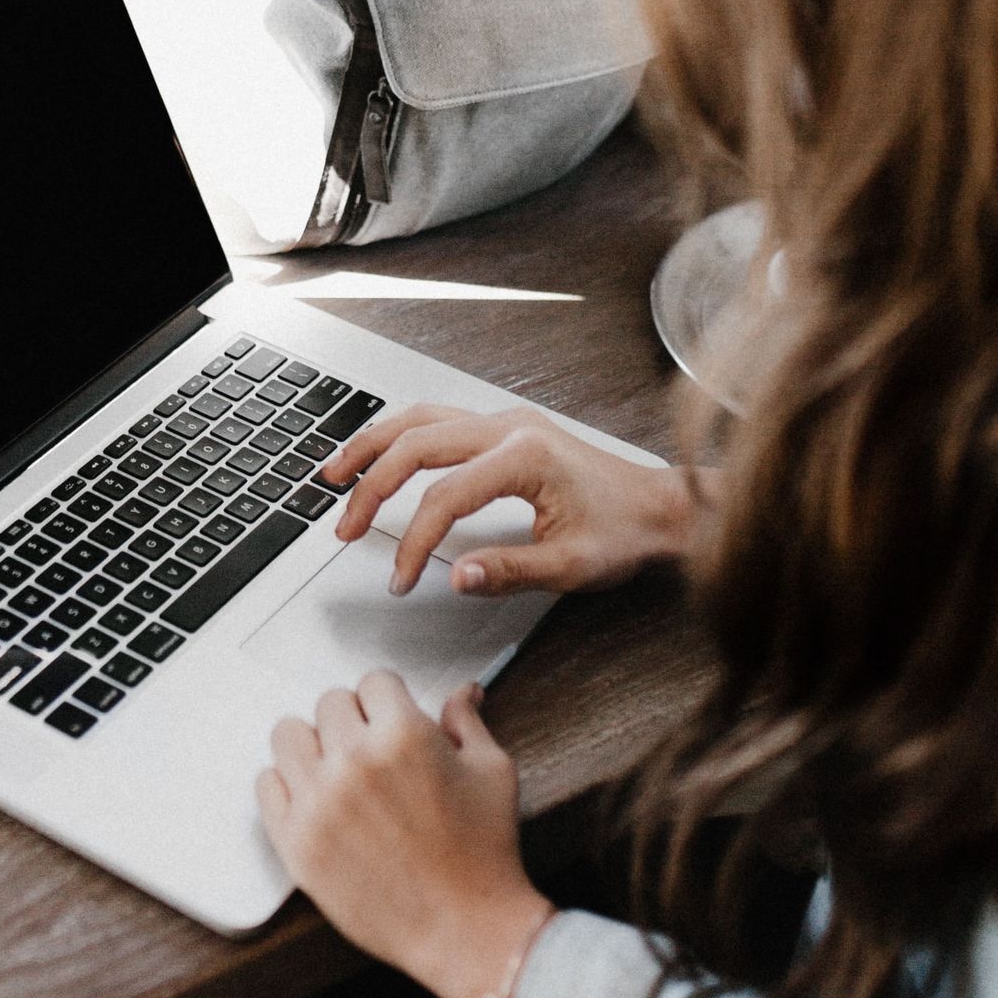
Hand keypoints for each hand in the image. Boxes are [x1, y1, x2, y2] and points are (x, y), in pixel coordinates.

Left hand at [257, 671, 553, 997]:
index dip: (389, 700)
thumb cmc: (484, 855)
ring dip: (313, 745)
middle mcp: (354, 761)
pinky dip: (287, 786)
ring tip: (336, 769)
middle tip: (371, 750)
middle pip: (329, 703)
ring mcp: (319, 802)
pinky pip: (266, 785)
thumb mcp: (491, 772)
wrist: (466, 931)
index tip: (392, 719)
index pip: (374, 681)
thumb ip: (466, 722)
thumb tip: (463, 692)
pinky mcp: (296, 842)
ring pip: (288, 734)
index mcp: (403, 735)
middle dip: (354, 720)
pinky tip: (315, 800)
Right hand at [325, 404, 696, 597]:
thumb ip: (509, 570)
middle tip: (344, 527)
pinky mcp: (504, 427)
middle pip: (416, 444)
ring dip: (373, 446)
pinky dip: (399, 436)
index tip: (401, 578)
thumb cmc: (625, 533)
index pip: (444, 497)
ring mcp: (505, 421)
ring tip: (335, 475)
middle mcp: (509, 427)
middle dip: (371, 487)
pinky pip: (437, 419)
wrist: (661, 507)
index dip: (414, 541)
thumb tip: (455, 576)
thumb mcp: (572, 566)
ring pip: (420, 419)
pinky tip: (379, 455)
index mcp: (525, 456)